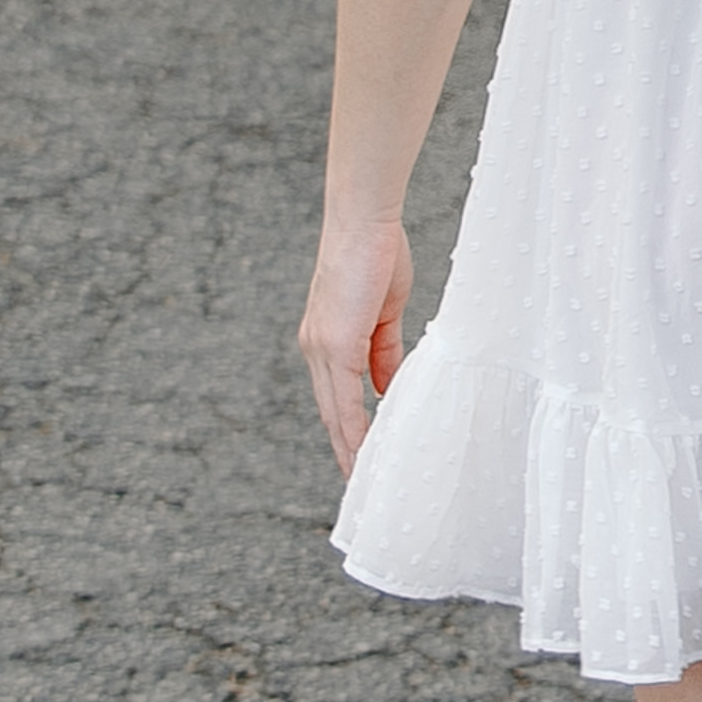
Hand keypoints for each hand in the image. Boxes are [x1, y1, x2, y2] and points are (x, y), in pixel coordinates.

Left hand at [298, 206, 412, 471]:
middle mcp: (316, 348)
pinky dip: (354, 429)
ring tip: (361, 479)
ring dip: (348, 447)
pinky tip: (364, 451)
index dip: (345, 429)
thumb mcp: (384, 312)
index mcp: (325, 339)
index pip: (333, 396)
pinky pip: (344, 399)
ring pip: (333, 413)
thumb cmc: (376, 253)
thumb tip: (385, 387)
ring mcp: (322, 347)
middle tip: (357, 482)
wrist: (364, 219)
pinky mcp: (336, 343)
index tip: (358, 457)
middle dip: (343, 449)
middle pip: (328, 413)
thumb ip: (382, 351)